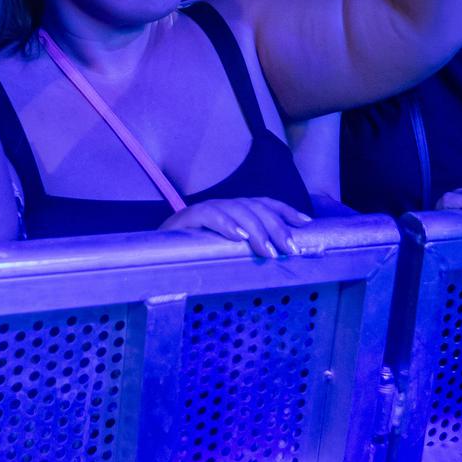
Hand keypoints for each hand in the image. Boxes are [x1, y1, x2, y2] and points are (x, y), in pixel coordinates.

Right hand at [159, 196, 312, 258]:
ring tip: (269, 251)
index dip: (285, 211)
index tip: (306, 224)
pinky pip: (208, 215)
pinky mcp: (186, 218)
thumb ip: (248, 249)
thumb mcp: (227, 252)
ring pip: (236, 210)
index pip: (264, 203)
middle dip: (276, 227)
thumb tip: (279, 257)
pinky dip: (225, 225)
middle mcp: (222, 205)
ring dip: (256, 230)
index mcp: (233, 211)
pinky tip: (238, 238)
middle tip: (290, 249)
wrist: (155, 256)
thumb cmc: (195, 257)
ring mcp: (204, 209)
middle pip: (255, 207)